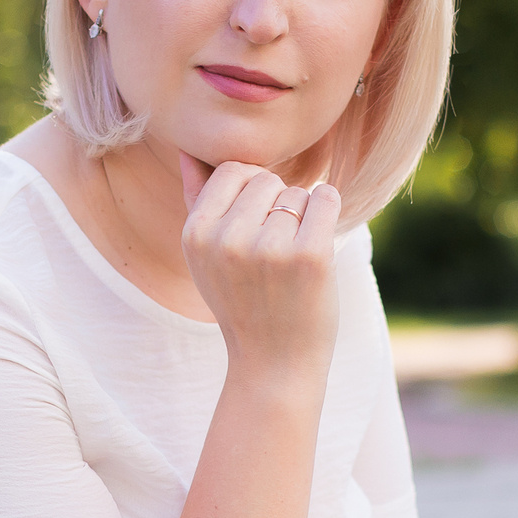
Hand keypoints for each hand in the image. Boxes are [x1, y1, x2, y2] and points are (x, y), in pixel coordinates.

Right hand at [177, 155, 342, 378]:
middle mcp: (227, 239)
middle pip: (268, 180)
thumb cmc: (243, 305)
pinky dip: (329, 213)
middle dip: (279, 205)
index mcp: (196, 234)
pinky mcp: (309, 256)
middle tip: (275, 253)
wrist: (273, 366)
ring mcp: (269, 248)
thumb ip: (196, 200)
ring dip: (304, 219)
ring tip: (291, 263)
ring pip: (298, 193)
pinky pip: (326, 199)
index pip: (233, 171)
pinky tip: (319, 244)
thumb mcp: (206, 257)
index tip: (258, 227)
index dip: (253, 193)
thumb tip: (188, 151)